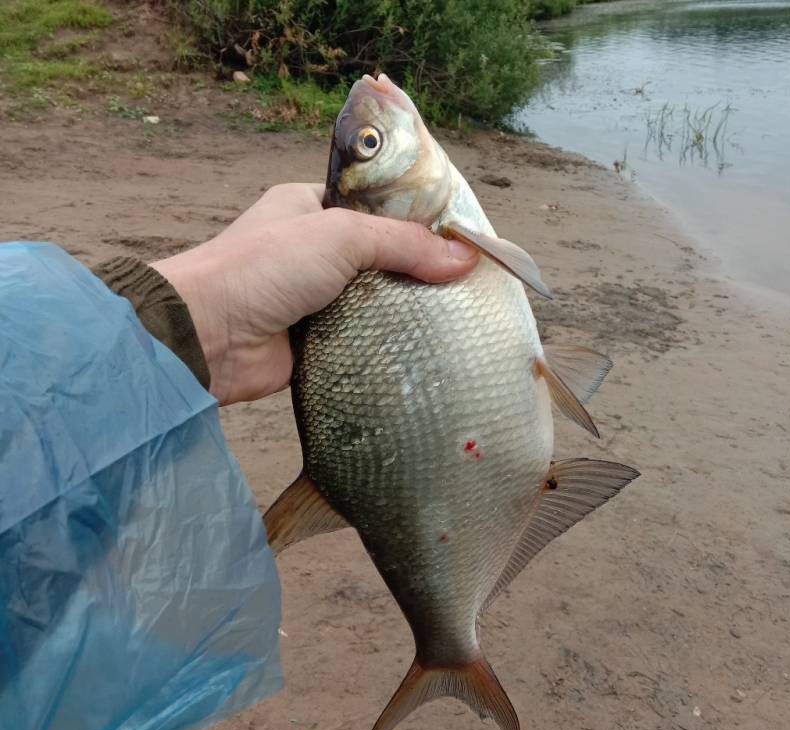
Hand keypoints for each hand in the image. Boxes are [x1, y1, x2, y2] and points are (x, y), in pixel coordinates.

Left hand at [151, 183, 478, 404]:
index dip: (418, 220)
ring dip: (407, 311)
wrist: (208, 335)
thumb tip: (466, 257)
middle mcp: (314, 252)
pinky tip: (428, 349)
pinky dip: (388, 344)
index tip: (461, 236)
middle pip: (382, 258)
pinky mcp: (318, 342)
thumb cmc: (266, 267)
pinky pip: (364, 339)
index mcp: (312, 208)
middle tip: (468, 283)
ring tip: (461, 317)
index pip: (377, 208)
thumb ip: (403, 243)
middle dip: (419, 271)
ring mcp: (316, 299)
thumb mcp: (339, 236)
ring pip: (376, 301)